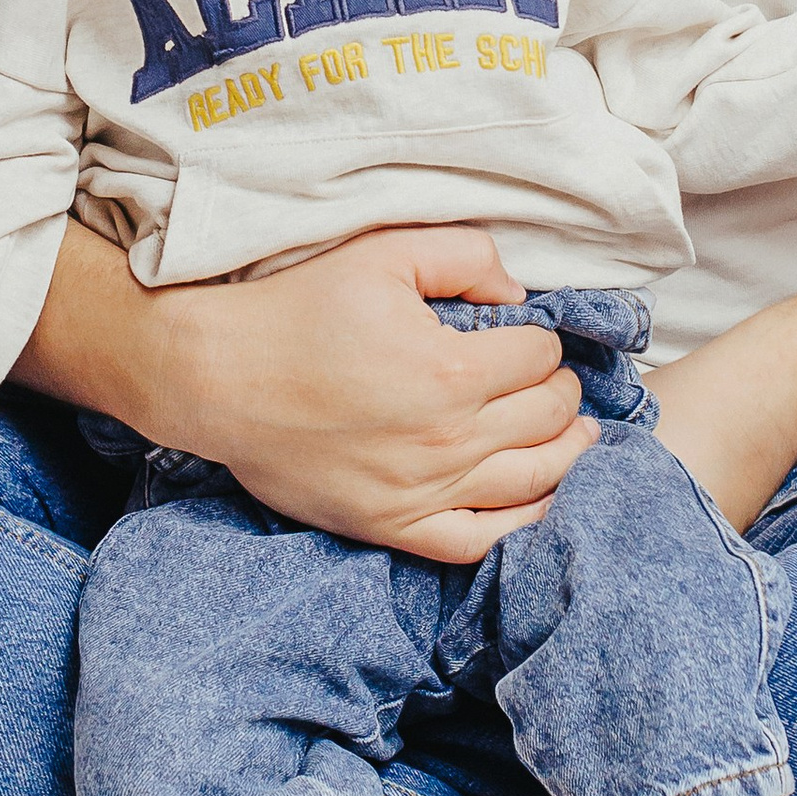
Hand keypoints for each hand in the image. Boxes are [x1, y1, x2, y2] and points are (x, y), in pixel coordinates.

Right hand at [183, 227, 593, 561]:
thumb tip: (517, 291)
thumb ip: (463, 256)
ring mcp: (421, 492)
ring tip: (578, 437)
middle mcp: (447, 439)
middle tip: (556, 382)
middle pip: (546, 418)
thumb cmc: (296, 310)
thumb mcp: (382, 253)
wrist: (217, 377)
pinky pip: (480, 542)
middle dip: (562, 393)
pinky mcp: (392, 527)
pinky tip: (538, 501)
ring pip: (531, 481)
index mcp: (450, 370)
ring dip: (567, 455)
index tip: (527, 335)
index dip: (541, 339)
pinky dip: (522, 523)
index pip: (539, 356)